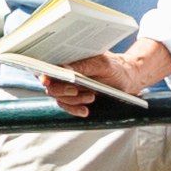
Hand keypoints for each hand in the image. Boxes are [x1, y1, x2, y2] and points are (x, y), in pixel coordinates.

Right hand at [48, 41, 170, 114]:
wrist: (128, 79)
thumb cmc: (116, 67)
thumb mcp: (102, 64)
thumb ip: (82, 65)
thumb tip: (62, 67)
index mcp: (68, 60)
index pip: (47, 66)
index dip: (43, 73)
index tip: (46, 79)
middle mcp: (65, 74)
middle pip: (51, 86)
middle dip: (62, 90)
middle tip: (76, 90)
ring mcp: (69, 87)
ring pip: (60, 98)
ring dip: (73, 101)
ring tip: (91, 97)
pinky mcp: (75, 99)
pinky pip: (68, 107)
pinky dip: (75, 110)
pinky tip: (85, 111)